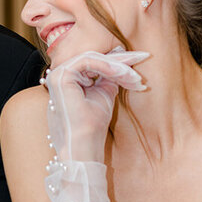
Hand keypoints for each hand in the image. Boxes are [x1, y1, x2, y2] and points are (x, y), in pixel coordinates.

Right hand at [45, 48, 147, 162]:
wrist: (84, 144)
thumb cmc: (92, 126)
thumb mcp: (104, 94)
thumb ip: (109, 78)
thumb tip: (121, 63)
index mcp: (68, 80)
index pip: (95, 63)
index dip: (118, 61)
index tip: (139, 58)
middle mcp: (60, 75)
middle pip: (95, 58)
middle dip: (121, 60)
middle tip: (142, 57)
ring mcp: (58, 74)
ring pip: (93, 58)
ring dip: (117, 65)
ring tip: (133, 75)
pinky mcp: (61, 76)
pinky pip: (88, 61)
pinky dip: (107, 65)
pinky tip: (121, 72)